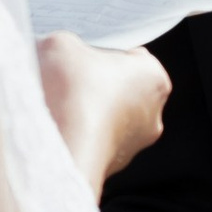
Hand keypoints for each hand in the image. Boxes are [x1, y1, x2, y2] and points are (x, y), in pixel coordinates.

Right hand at [37, 35, 168, 194]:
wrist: (60, 146)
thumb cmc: (72, 91)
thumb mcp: (61, 45)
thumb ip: (66, 44)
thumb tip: (58, 53)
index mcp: (153, 76)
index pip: (130, 56)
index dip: (102, 53)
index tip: (81, 57)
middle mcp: (152, 113)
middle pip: (120, 88)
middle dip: (95, 84)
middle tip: (67, 80)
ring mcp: (133, 145)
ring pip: (106, 118)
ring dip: (84, 111)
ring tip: (57, 105)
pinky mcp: (111, 167)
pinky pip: (93, 142)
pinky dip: (78, 134)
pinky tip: (57, 128)